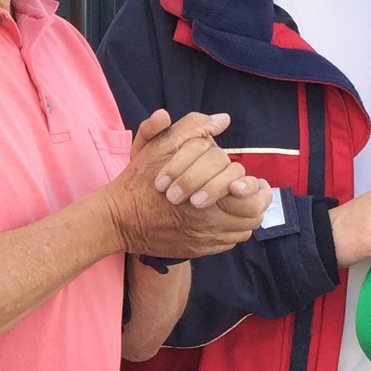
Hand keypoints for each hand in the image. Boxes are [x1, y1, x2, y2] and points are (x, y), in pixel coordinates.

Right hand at [106, 110, 272, 259]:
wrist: (118, 218)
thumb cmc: (139, 181)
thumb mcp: (161, 146)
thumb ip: (192, 128)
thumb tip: (222, 119)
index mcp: (206, 198)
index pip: (250, 195)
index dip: (252, 186)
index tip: (243, 179)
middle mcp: (210, 224)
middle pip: (252, 215)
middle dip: (252, 200)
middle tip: (243, 189)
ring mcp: (205, 241)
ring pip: (242, 230)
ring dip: (243, 214)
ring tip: (235, 202)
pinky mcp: (198, 250)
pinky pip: (227, 243)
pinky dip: (229, 229)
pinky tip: (219, 216)